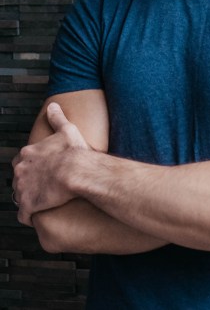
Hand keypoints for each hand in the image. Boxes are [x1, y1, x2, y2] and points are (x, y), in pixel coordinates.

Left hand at [12, 103, 89, 226]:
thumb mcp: (67, 130)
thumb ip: (57, 118)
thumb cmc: (74, 152)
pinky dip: (29, 216)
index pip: (21, 161)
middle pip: (19, 179)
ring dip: (29, 199)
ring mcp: (23, 188)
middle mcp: (21, 170)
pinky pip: (24, 215)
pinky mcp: (28, 205)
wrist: (78, 171)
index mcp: (28, 153)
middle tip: (43, 187)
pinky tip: (39, 215)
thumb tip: (53, 105)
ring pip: (20, 197)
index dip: (31, 167)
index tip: (42, 171)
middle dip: (28, 183)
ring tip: (44, 201)